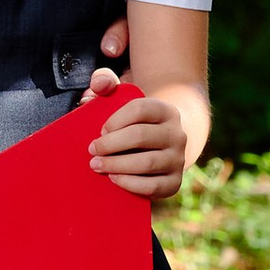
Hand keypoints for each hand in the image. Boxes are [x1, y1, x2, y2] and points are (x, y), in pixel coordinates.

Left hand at [87, 84, 188, 206]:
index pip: (139, 109)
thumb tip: (99, 84)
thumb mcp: (121, 98)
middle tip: (92, 150)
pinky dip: (130, 184)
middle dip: (110, 144)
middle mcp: (176, 134)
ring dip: (117, 165)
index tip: (101, 129)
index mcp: (164, 111)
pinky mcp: (174, 182)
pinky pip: (153, 186)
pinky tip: (114, 178)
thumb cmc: (133, 122)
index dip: (115, 120)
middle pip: (141, 136)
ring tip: (97, 165)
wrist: (160, 148)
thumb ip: (106, 82)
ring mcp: (178, 159)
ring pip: (147, 162)